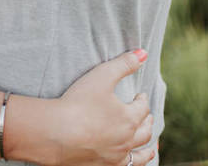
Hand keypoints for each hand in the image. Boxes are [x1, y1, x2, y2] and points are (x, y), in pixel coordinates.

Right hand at [49, 50, 155, 165]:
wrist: (55, 134)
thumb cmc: (78, 103)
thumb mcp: (102, 76)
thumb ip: (123, 64)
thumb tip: (143, 53)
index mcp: (129, 118)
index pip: (142, 108)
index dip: (142, 100)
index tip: (139, 95)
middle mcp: (127, 140)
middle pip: (145, 131)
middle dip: (147, 121)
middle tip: (146, 116)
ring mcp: (116, 156)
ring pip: (139, 155)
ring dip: (147, 148)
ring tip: (151, 147)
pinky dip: (133, 163)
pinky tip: (130, 162)